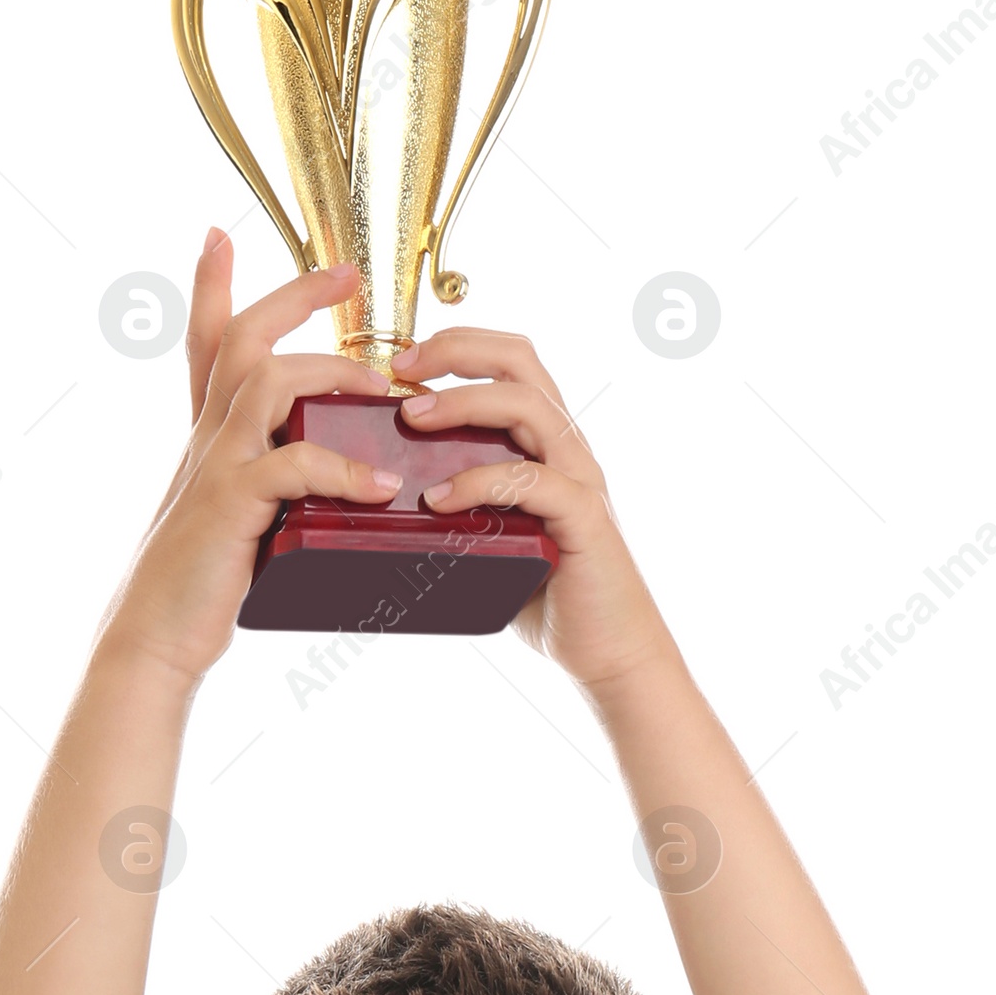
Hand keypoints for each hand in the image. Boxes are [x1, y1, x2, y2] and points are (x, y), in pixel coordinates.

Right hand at [108, 233, 402, 682]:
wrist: (156, 635)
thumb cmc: (203, 585)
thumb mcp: (239, 518)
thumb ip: (272, 486)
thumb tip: (332, 479)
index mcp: (207, 435)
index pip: (206, 344)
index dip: (209, 285)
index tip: (219, 235)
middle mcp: (206, 437)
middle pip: (243, 337)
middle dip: (294, 296)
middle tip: (348, 273)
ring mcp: (215, 465)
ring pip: (268, 380)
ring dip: (333, 374)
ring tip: (385, 390)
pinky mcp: (231, 503)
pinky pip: (290, 462)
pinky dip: (342, 468)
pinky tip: (381, 486)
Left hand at [389, 327, 672, 693]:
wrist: (609, 648)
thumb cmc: (546, 593)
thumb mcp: (493, 536)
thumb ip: (458, 506)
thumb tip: (385, 500)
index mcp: (547, 442)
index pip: (512, 362)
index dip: (459, 346)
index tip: (402, 363)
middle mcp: (568, 448)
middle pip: (521, 364)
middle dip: (456, 351)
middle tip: (399, 373)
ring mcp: (579, 479)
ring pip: (528, 407)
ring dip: (464, 404)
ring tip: (413, 420)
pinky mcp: (583, 518)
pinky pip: (530, 480)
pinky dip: (479, 482)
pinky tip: (439, 500)